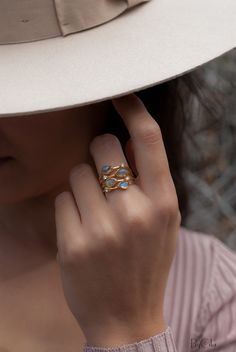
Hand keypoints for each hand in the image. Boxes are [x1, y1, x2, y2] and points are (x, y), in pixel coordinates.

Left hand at [54, 93, 180, 346]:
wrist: (127, 317)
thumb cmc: (145, 261)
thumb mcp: (162, 221)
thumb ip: (149, 179)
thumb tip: (125, 140)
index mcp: (164, 202)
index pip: (149, 139)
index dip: (134, 110)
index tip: (120, 95)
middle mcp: (136, 211)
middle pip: (102, 146)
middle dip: (99, 155)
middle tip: (104, 177)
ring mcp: (104, 228)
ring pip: (77, 172)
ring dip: (82, 186)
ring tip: (95, 213)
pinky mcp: (74, 243)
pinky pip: (62, 199)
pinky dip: (69, 209)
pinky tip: (82, 230)